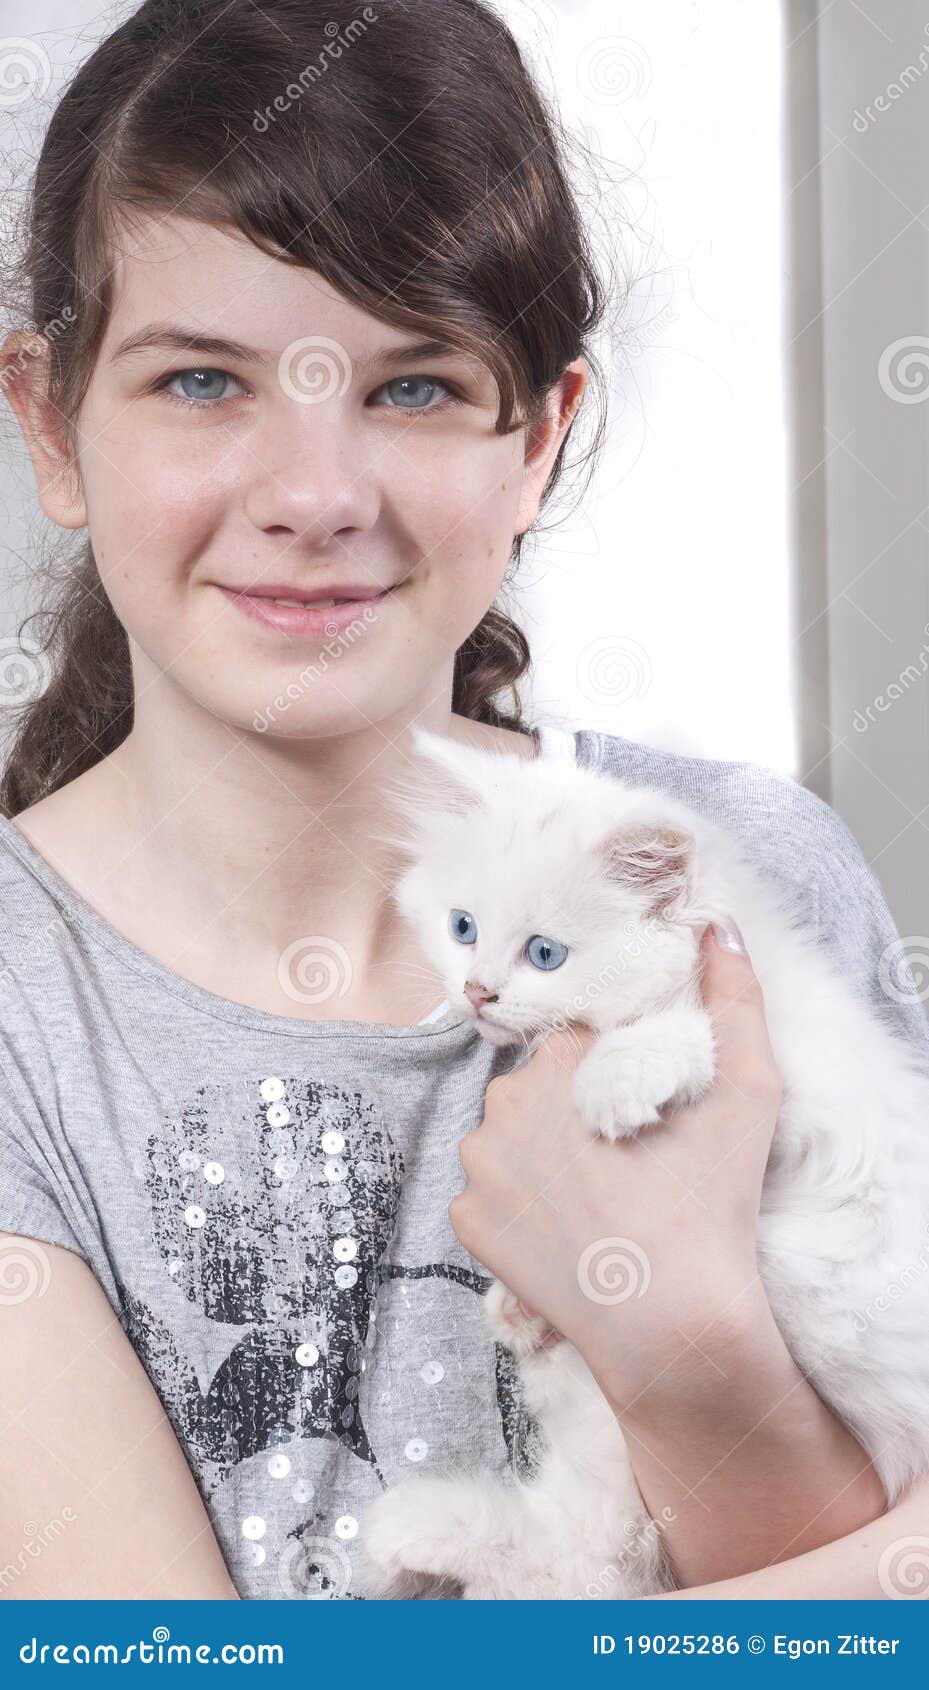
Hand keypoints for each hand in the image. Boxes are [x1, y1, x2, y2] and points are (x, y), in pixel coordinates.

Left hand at [448, 918, 782, 1407]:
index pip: (579, 1042)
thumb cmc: (712, 1206)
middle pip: (537, 1088)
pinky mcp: (467, 1224)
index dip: (613, 1070)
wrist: (673, 1327)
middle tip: (625, 1155)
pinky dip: (519, 1205)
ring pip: (509, 1139)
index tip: (642, 1108)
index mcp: (560, 1062)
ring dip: (541, 1154)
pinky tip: (566, 1227)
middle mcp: (502, 1106)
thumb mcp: (746, 1090)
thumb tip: (717, 927)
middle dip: (572, 1109)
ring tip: (597, 1195)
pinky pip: (489, 1195)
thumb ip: (736, 999)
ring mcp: (477, 1169)